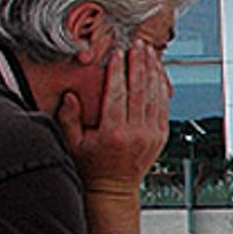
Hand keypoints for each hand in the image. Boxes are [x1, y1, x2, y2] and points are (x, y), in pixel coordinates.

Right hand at [56, 36, 169, 193]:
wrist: (114, 188)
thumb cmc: (91, 166)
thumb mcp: (72, 144)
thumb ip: (69, 119)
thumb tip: (71, 96)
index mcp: (114, 133)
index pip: (117, 94)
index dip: (118, 71)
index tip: (117, 53)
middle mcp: (136, 133)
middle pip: (140, 90)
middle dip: (139, 64)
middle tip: (138, 45)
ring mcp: (152, 134)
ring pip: (155, 96)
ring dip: (153, 71)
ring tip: (149, 52)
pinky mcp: (161, 136)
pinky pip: (163, 106)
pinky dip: (162, 87)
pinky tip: (158, 73)